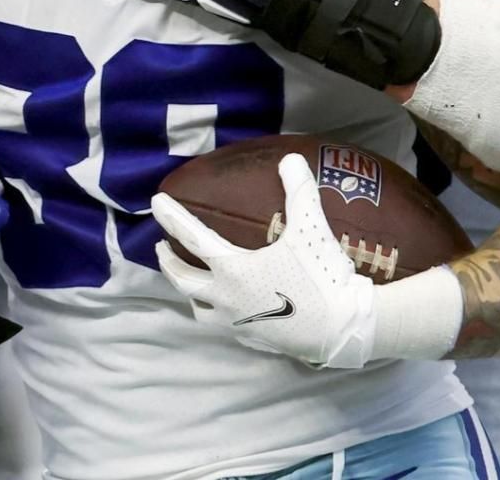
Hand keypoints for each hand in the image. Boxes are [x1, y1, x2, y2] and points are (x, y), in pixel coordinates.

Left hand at [151, 154, 376, 367]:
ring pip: (200, 309)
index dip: (172, 217)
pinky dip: (218, 312)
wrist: (342, 329)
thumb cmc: (321, 277)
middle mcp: (226, 299)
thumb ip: (299, 191)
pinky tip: (230, 306)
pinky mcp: (253, 339)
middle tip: (161, 248)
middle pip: (184, 281)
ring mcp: (238, 323)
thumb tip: (290, 159)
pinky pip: (225, 325)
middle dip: (168, 263)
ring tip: (191, 282)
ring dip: (190, 293)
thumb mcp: (311, 229)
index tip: (156, 203)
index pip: (193, 238)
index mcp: (233, 270)